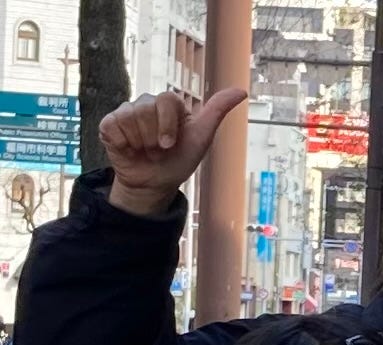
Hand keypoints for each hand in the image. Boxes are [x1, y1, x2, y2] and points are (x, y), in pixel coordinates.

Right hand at [99, 88, 247, 214]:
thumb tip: (241, 91)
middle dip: (154, 138)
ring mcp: (127, 111)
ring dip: (140, 144)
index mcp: (170, 103)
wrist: (155, 184)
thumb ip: (217, 111)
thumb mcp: (202, 137)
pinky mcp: (109, 124)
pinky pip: (113, 127)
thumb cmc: (180, 160)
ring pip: (129, 118)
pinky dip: (123, 144)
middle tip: (158, 150)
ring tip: (145, 151)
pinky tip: (129, 150)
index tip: (170, 145)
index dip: (168, 126)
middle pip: (146, 109)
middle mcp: (148, 102)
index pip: (167, 100)